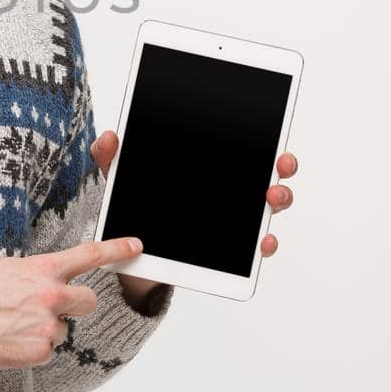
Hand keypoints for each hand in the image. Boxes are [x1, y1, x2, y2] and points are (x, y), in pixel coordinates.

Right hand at [0, 235, 145, 368]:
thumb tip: (51, 282)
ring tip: (11, 325)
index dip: (117, 249)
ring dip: (44, 329)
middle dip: (75, 304)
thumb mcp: (7, 270)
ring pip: (62, 329)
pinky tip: (9, 340)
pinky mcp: (39, 352)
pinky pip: (47, 351)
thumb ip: (36, 275)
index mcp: (42, 269)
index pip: (89, 256)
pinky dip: (32, 349)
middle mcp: (50, 295)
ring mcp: (47, 326)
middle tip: (49, 307)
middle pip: (88, 301)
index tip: (136, 246)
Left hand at [92, 132, 298, 297]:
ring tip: (273, 197)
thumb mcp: (122, 180)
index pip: (244, 148)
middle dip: (281, 167)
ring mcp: (234, 221)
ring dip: (279, 199)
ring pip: (268, 208)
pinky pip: (254, 248)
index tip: (274, 140)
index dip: (265, 142)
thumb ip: (112, 158)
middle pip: (267, 174)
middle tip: (280, 164)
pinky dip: (263, 244)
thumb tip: (109, 137)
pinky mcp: (229, 252)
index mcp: (209, 167)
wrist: (131, 254)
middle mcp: (230, 192)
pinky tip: (263, 241)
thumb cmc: (136, 206)